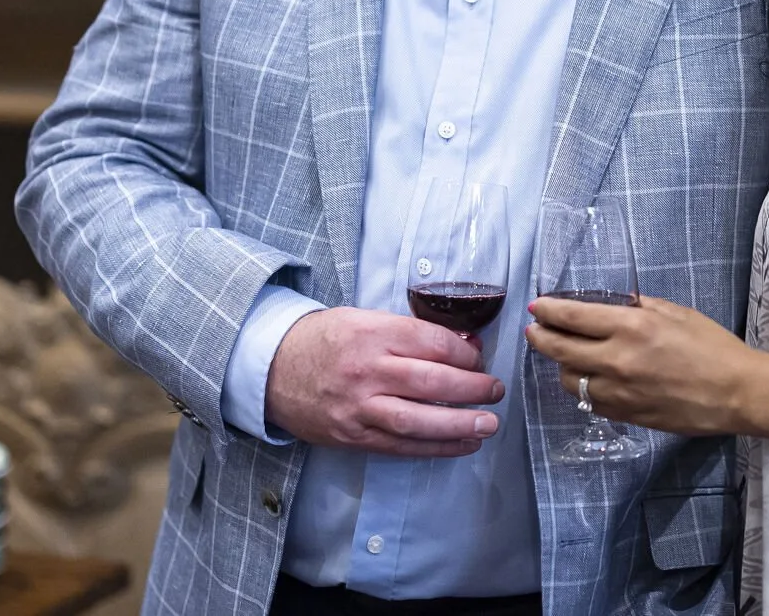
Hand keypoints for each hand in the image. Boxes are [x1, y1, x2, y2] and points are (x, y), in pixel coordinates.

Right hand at [265, 308, 504, 456]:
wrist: (272, 369)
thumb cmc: (325, 340)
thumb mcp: (363, 319)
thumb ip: (408, 333)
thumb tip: (462, 346)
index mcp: (371, 333)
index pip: (430, 342)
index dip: (463, 353)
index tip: (479, 359)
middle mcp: (365, 371)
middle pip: (430, 381)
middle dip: (471, 388)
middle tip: (496, 391)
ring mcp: (358, 407)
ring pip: (417, 420)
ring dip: (459, 425)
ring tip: (489, 425)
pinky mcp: (352, 436)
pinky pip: (400, 445)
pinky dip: (435, 447)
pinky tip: (461, 445)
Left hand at [525, 295, 764, 437]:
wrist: (736, 393)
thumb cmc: (713, 346)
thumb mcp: (678, 313)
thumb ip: (643, 306)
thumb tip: (618, 303)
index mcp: (631, 327)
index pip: (573, 318)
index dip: (549, 312)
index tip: (537, 308)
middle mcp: (618, 360)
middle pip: (561, 350)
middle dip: (541, 338)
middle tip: (534, 331)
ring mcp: (620, 392)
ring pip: (571, 380)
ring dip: (562, 366)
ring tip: (565, 357)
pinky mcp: (627, 415)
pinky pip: (591, 402)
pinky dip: (585, 389)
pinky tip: (590, 380)